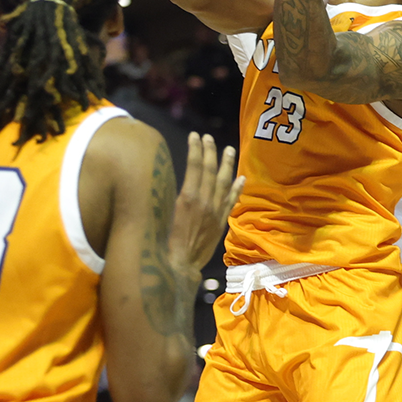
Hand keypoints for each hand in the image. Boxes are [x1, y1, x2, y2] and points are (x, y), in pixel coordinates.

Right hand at [167, 133, 243, 275]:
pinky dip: (237, 189)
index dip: (196, 149)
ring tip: (229, 150)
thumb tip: (166, 179)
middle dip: (210, 152)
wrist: (179, 265)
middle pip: (210, 171)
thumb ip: (168, 196)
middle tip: (210, 138)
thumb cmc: (163, 241)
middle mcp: (204, 202)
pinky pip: (231, 202)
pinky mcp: (220, 222)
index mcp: (187, 198)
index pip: (195, 166)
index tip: (195, 136)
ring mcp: (214, 212)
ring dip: (227, 165)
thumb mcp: (160, 214)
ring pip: (224, 183)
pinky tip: (241, 178)